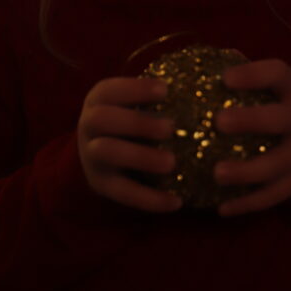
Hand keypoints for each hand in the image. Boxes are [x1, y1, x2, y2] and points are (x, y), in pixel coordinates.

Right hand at [77, 77, 180, 212]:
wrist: (103, 155)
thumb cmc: (133, 119)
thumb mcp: (136, 103)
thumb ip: (160, 98)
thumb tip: (201, 88)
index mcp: (99, 99)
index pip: (110, 90)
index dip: (136, 89)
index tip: (165, 91)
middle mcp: (88, 125)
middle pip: (102, 119)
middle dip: (136, 122)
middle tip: (170, 128)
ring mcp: (91, 156)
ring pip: (107, 153)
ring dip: (140, 156)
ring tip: (171, 163)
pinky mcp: (100, 184)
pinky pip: (122, 192)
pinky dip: (149, 198)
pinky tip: (176, 202)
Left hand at [213, 59, 290, 217]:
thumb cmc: (277, 106)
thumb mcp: (271, 88)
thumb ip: (243, 76)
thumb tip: (201, 61)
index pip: (279, 74)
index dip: (254, 74)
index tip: (225, 78)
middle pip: (282, 119)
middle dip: (251, 120)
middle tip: (218, 122)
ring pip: (278, 166)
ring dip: (247, 171)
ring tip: (216, 173)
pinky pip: (273, 196)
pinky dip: (247, 203)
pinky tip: (221, 208)